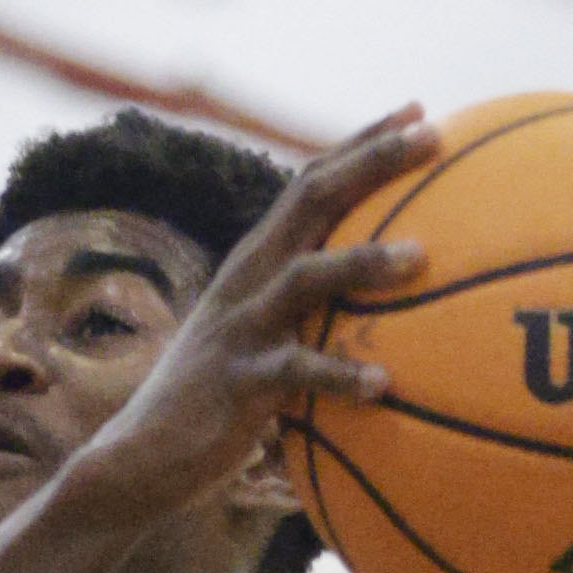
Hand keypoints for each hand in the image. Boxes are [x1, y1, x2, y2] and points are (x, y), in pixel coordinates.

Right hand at [66, 118, 435, 538]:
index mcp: (258, 264)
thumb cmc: (215, 408)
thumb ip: (314, 322)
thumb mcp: (262, 347)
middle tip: (433, 136)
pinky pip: (296, 373)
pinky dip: (340, 375)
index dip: (363, 144)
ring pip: (305, 277)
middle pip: (312, 199)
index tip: (420, 113)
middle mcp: (248, 280)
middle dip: (372, 161)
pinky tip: (383, 385)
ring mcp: (241, 327)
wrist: (138, 460)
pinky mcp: (237, 382)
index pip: (313, 184)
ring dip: (363, 261)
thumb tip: (394, 323)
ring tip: (420, 256)